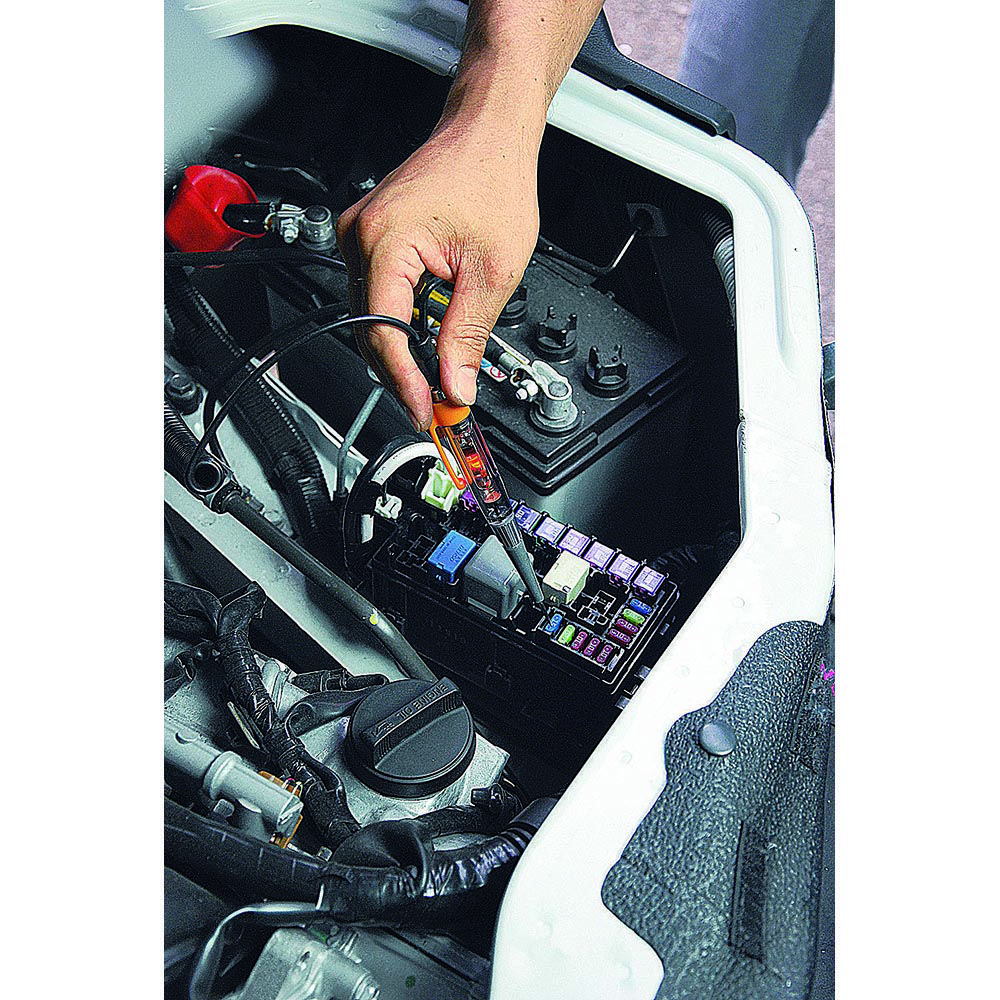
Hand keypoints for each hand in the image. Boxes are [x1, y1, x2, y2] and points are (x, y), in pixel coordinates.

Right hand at [336, 115, 539, 430]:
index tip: (425, 410)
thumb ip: (468, 335)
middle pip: (369, 332)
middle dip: (401, 375)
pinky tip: (421, 345)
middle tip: (433, 405)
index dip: (404, 382)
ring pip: (370, 318)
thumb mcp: (492, 271)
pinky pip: (376, 297)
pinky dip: (398, 326)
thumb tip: (456, 383)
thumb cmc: (491, 178)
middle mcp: (360, 237)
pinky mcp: (371, 239)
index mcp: (385, 241)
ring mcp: (360, 236)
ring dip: (399, 354)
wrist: (487, 134)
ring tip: (432, 381)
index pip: (383, 334)